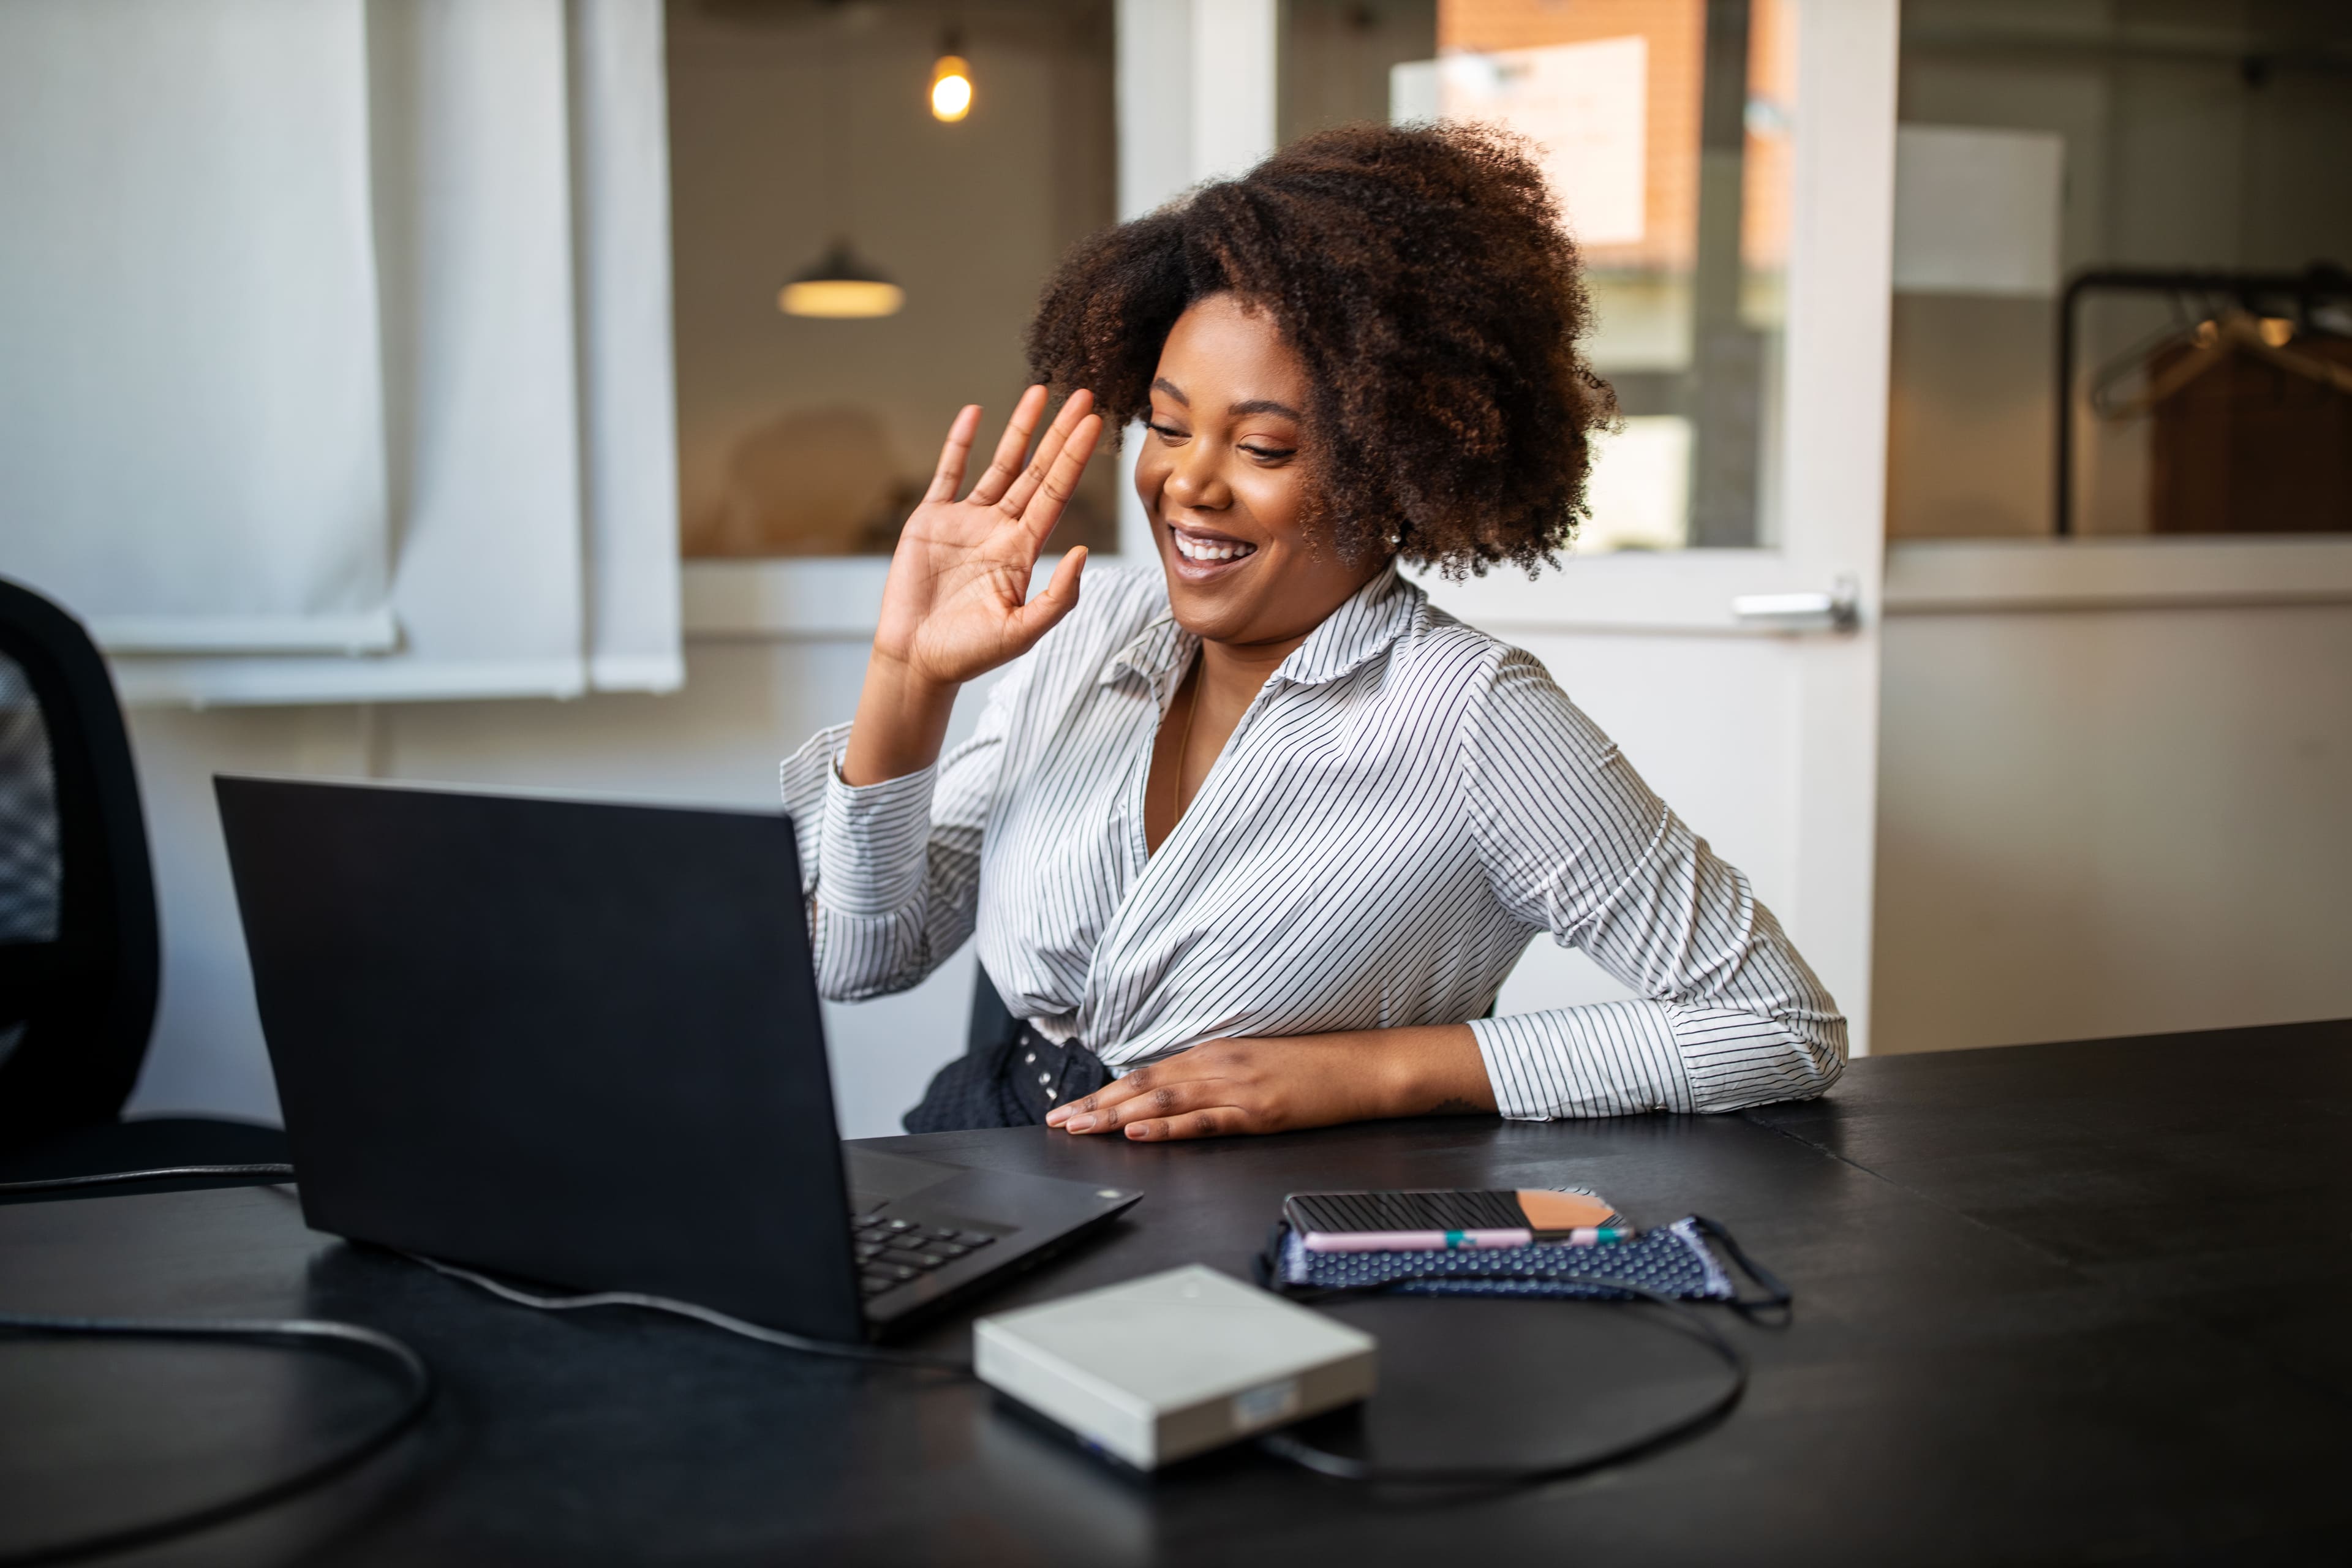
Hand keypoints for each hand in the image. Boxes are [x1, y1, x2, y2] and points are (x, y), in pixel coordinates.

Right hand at [873, 387, 1102, 687]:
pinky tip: (975, 413)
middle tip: (1083, 397)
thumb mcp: (1023, 631)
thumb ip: (1057, 596)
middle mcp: (1000, 529)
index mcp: (1024, 550)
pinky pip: (948, 473)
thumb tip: (1083, 552)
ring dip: (1019, 429)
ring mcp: (966, 521)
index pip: (1057, 493)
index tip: (1095, 425)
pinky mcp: (931, 520)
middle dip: (1060, 434)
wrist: (916, 659)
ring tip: (1040, 392)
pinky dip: (959, 443)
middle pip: (1037, 470)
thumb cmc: (969, 653)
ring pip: (999, 464)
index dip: (1075, 458)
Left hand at [1044, 1025, 1492, 1140]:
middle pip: (1144, 1086)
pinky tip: (1140, 1133)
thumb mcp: (1256, 1062)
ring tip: (1080, 1129)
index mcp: (1217, 1051)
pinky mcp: (1260, 1111)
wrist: (1365, 1066)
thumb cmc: (1314, 1066)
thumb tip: (1173, 1094)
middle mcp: (1220, 1064)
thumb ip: (1214, 1076)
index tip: (1070, 1106)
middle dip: (1096, 1105)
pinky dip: (1169, 1128)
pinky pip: (1206, 1121)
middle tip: (1056, 1122)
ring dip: (1117, 1117)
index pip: (1148, 1073)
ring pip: (1164, 1102)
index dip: (1104, 1091)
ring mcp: (1239, 1087)